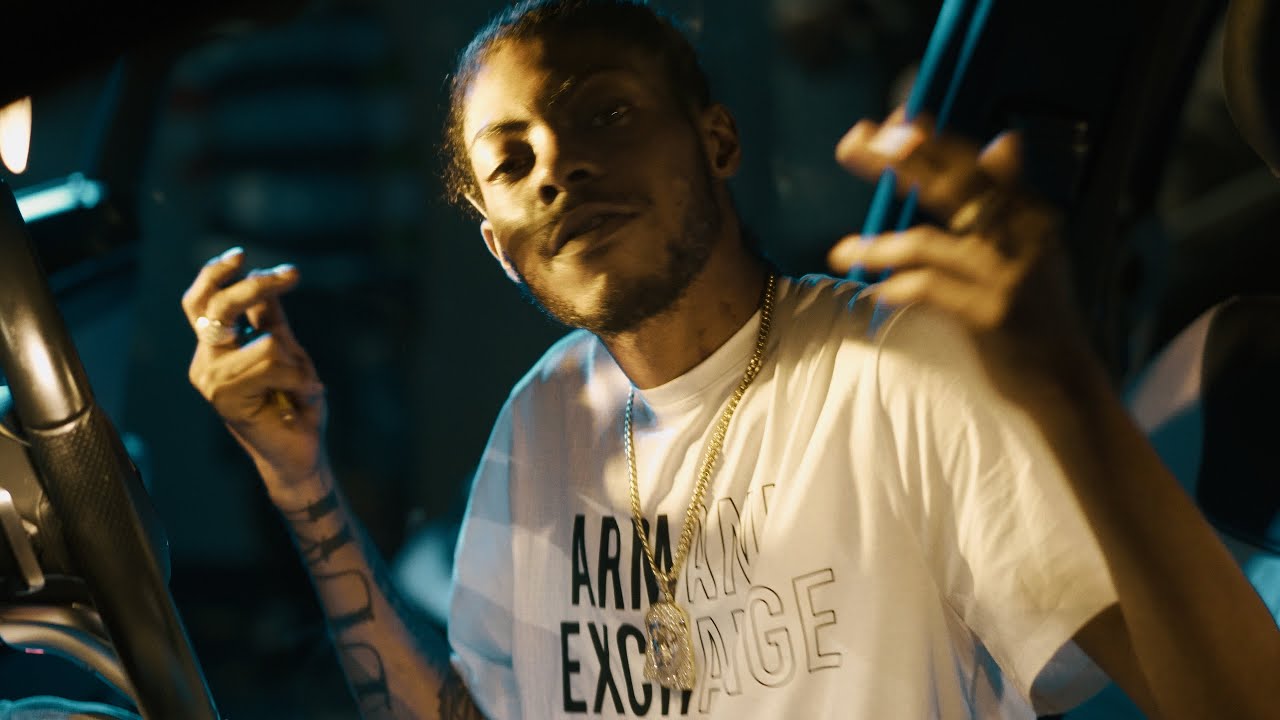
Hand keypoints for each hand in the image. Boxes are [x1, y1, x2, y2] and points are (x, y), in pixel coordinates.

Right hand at [182, 247, 327, 495]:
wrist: (300, 452)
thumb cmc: (294, 404)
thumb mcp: (288, 352)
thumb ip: (271, 319)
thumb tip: (260, 274)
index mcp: (215, 349)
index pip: (200, 303)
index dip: (216, 274)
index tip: (242, 255)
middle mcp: (205, 362)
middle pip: (217, 307)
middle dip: (255, 288)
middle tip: (290, 274)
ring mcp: (211, 380)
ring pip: (264, 343)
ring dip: (296, 361)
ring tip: (300, 384)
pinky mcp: (225, 397)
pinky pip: (272, 364)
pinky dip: (299, 377)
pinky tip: (301, 396)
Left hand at [828, 110, 1095, 406]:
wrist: (1064, 380)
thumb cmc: (1037, 311)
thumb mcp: (1032, 248)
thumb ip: (1008, 197)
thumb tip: (1004, 139)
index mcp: (1029, 215)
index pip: (973, 166)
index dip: (930, 141)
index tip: (891, 121)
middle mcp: (1021, 237)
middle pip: (951, 188)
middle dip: (899, 161)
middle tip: (852, 143)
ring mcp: (1006, 276)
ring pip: (928, 244)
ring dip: (878, 246)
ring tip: (841, 253)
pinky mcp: (990, 315)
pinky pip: (929, 290)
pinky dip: (897, 287)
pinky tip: (874, 292)